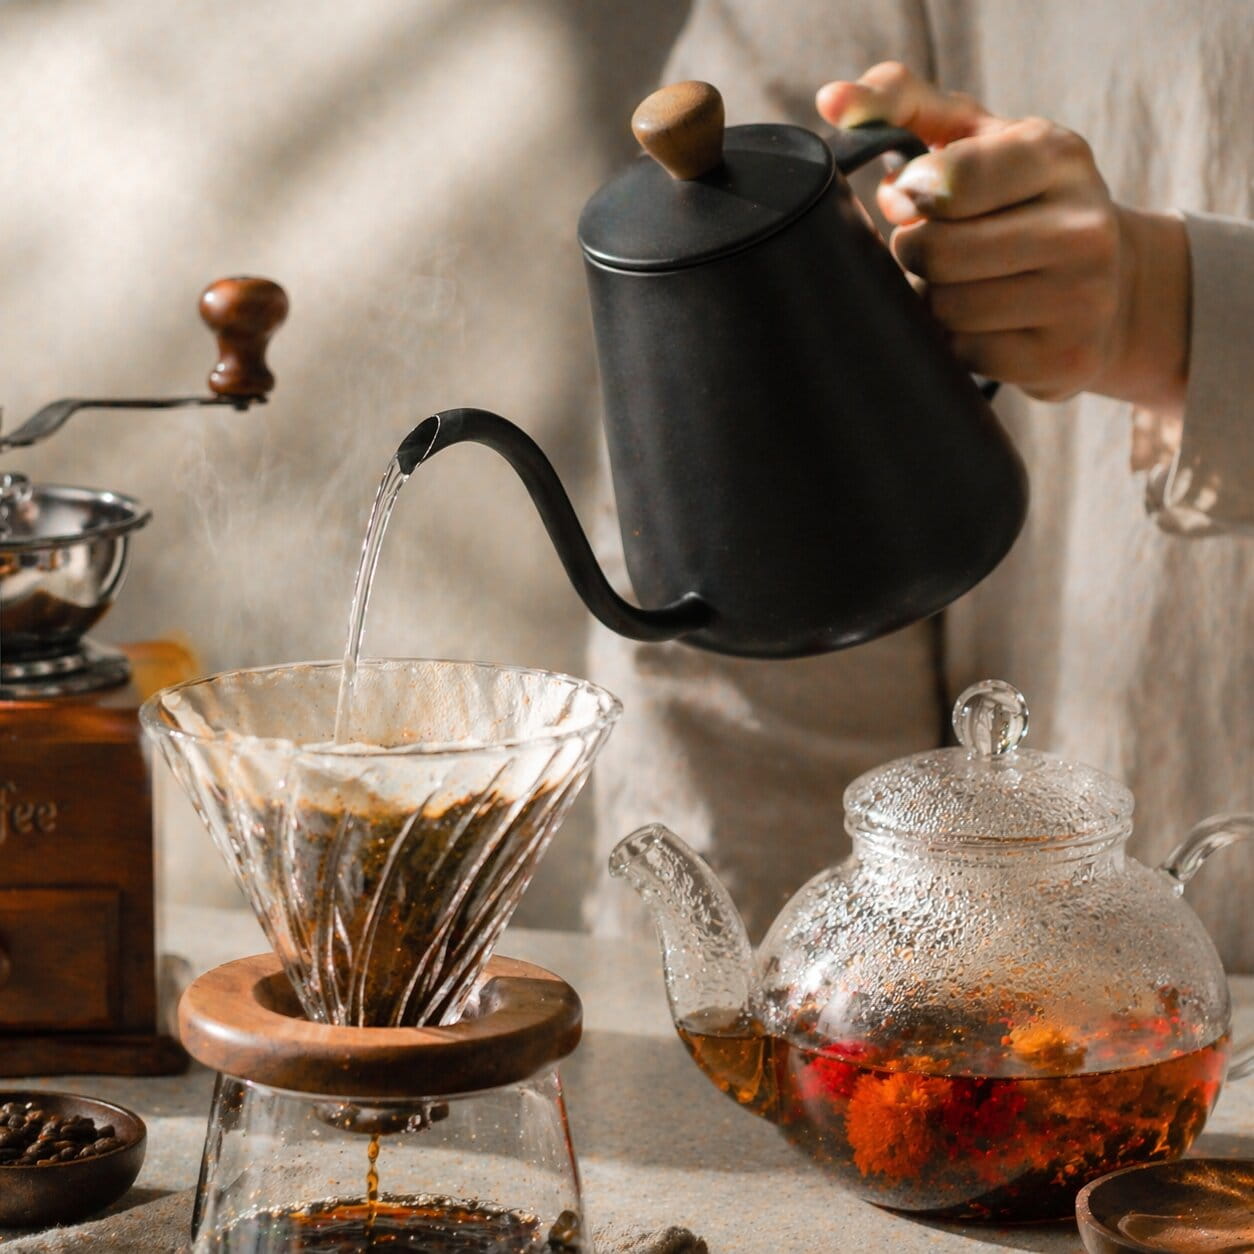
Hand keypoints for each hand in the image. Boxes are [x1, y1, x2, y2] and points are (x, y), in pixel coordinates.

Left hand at [816, 63, 1188, 410]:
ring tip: (961, 283)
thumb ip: (904, 104)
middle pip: (935, 253)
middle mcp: (1082, 226)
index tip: (910, 195)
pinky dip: (957, 341)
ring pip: (946, 309)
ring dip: (933, 300)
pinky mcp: (1065, 358)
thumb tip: (833, 102)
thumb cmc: (1018, 202)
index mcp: (1056, 156)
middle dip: (914, 252)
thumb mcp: (978, 139)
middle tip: (931, 247)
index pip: (950, 180)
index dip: (911, 194)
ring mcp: (1081, 297)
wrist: (1111, 285)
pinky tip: (983, 322)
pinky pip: (966, 354)